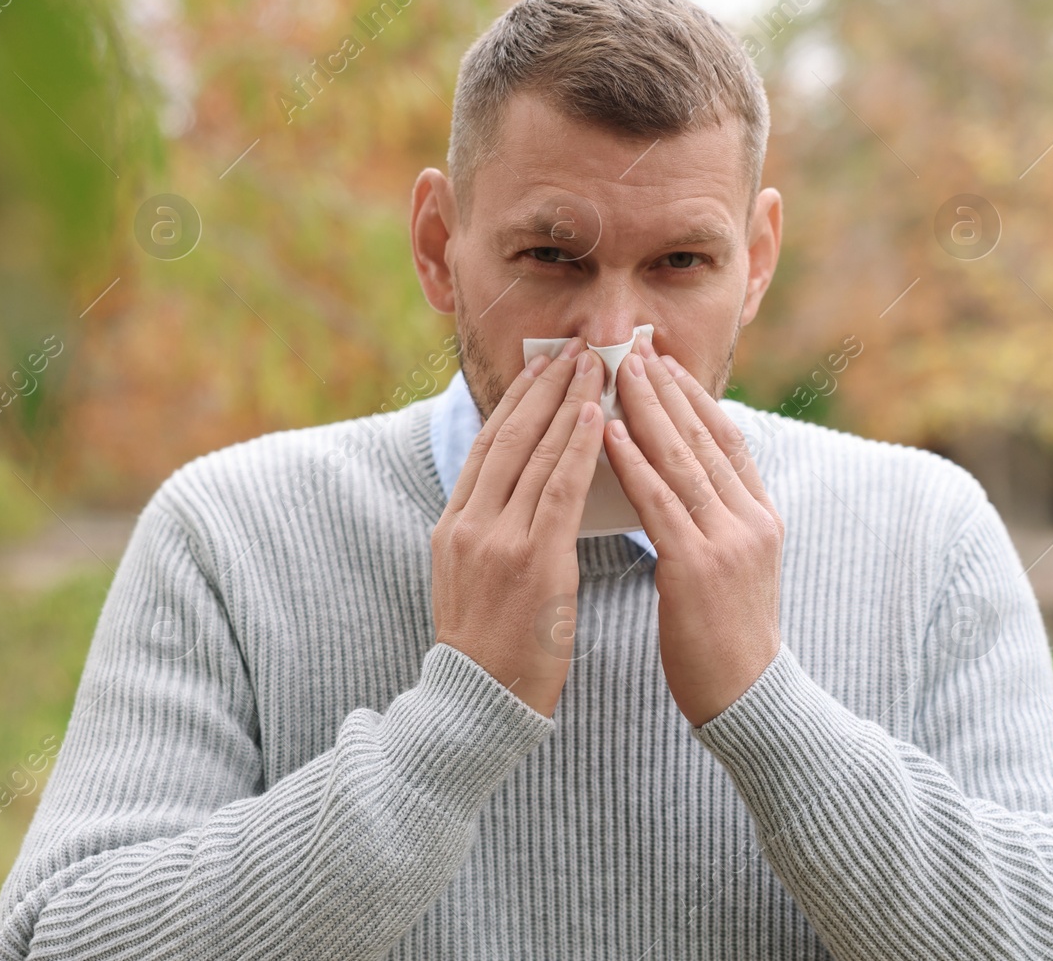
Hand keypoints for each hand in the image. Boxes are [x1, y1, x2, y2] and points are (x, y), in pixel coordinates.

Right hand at [429, 339, 604, 717]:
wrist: (476, 705)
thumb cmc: (490, 650)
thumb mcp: (474, 581)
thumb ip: (492, 534)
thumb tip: (520, 497)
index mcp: (453, 526)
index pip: (487, 445)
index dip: (517, 400)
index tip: (542, 366)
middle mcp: (469, 524)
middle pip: (509, 436)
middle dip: (544, 386)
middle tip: (574, 346)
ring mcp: (497, 540)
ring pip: (535, 453)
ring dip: (568, 402)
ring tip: (594, 364)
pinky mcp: (531, 560)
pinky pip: (559, 490)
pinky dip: (579, 448)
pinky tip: (598, 417)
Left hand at [603, 333, 783, 725]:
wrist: (749, 699)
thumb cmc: (729, 640)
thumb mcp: (736, 570)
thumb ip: (717, 524)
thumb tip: (687, 486)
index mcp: (761, 517)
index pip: (727, 441)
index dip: (695, 399)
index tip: (665, 365)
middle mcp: (750, 519)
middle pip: (704, 438)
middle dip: (667, 389)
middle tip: (636, 348)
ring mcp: (727, 540)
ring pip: (681, 459)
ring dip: (647, 409)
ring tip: (618, 370)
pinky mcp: (697, 566)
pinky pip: (659, 501)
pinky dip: (634, 461)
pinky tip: (610, 432)